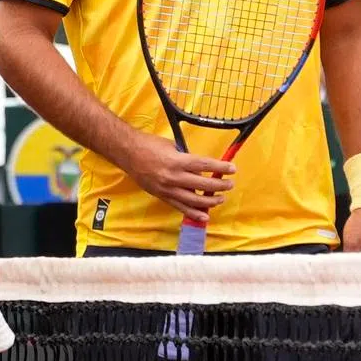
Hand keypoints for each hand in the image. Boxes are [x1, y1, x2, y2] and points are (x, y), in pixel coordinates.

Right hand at [120, 133, 234, 221]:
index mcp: (177, 161)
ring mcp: (167, 189)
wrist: (127, 153)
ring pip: (194, 200)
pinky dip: (193, 212)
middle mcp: (174, 177)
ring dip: (210, 201)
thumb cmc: (149, 144)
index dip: (220, 168)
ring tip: (220, 198)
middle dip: (220, 186)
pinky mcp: (162, 196)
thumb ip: (185, 157)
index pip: (204, 166)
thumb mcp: (171, 146)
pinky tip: (204, 215)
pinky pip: (180, 207)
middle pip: (203, 185)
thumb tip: (199, 166)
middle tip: (229, 184)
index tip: (232, 169)